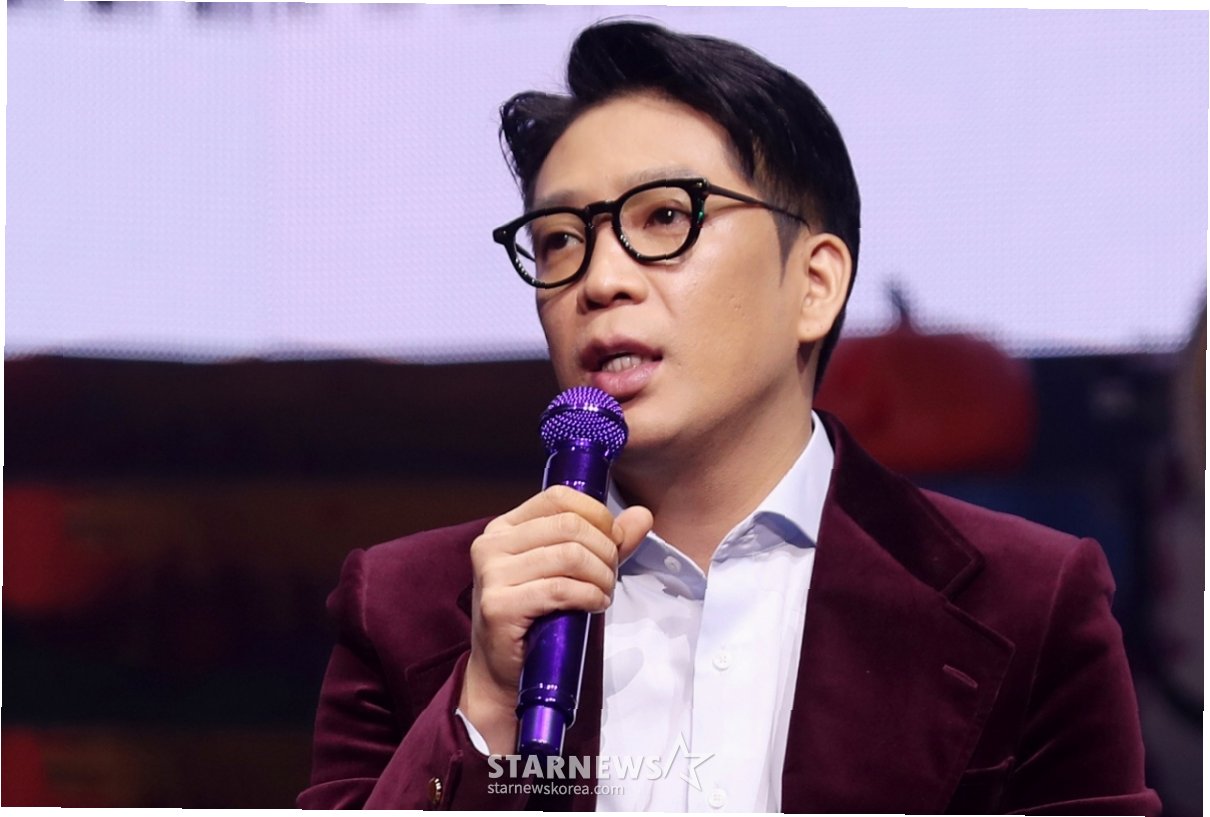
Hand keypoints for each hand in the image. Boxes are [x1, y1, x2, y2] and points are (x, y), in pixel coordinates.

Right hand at [458, 485, 652, 753]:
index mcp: (504, 528)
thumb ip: (606, 541)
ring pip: (569, 555)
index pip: (559, 498)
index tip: (611, 543)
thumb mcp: (572, 572)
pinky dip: (589, 596)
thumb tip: (643, 514)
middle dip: (604, 550)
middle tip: (610, 576)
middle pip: (569, 526)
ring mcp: (491, 575)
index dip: (596, 515)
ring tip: (603, 593)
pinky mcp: (498, 606)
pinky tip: (595, 606)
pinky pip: (560, 589)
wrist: (503, 677)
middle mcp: (491, 544)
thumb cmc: (539, 620)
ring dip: (601, 576)